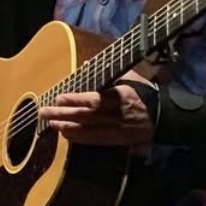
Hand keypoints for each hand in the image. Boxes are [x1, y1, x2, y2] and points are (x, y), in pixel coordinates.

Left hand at [39, 71, 155, 146]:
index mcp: (120, 97)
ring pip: (87, 130)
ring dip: (66, 127)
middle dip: (63, 114)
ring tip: (50, 123)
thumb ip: (107, 71)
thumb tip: (85, 64)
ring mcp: (114, 129)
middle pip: (85, 116)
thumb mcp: (130, 77)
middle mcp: (115, 115)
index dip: (75, 99)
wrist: (161, 117)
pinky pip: (93, 140)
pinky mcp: (115, 139)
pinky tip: (65, 134)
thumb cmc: (144, 93)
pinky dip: (78, 138)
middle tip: (43, 112)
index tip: (59, 97)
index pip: (94, 100)